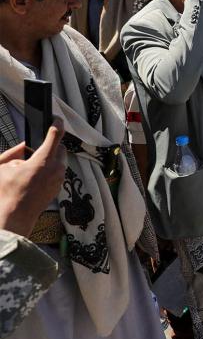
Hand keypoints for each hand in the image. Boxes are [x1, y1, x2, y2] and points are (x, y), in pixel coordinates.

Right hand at [0, 120, 65, 237]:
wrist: (12, 219)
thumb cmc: (5, 194)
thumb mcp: (1, 168)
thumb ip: (12, 154)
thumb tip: (22, 148)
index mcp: (43, 162)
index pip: (55, 136)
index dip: (57, 124)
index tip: (57, 118)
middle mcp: (56, 170)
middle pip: (61, 149)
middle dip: (51, 145)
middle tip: (37, 147)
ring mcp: (59, 181)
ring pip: (60, 162)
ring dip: (49, 158)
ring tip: (31, 165)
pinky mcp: (57, 189)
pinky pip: (57, 173)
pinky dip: (49, 170)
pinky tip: (34, 175)